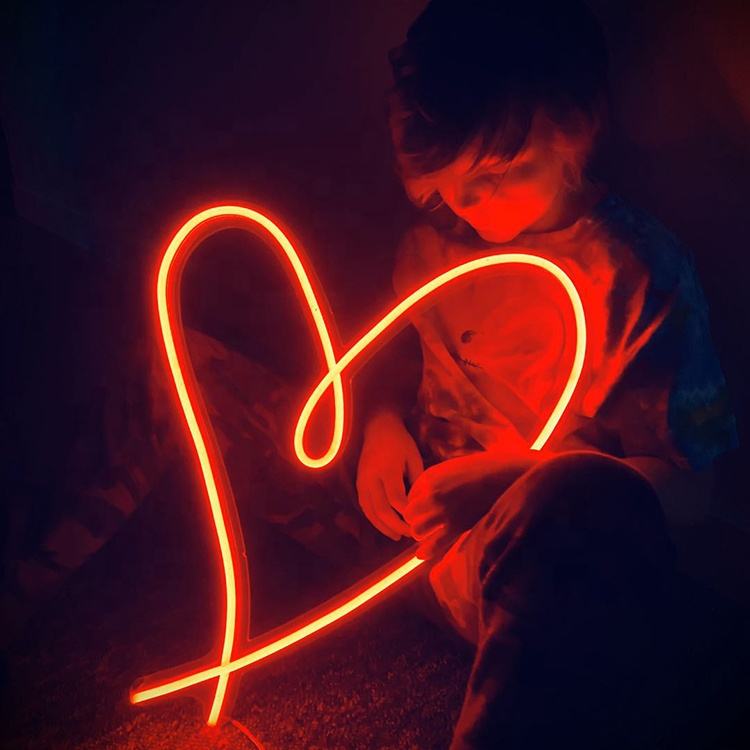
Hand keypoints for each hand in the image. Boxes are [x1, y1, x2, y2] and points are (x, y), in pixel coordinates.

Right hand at [356, 410, 423, 539]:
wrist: (378, 429)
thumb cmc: (400, 442)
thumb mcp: (413, 456)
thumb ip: (417, 479)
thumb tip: (424, 504)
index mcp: (387, 468)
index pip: (396, 498)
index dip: (407, 513)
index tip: (420, 522)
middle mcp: (371, 477)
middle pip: (381, 508)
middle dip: (396, 525)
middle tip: (412, 534)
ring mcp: (362, 482)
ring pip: (370, 511)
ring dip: (384, 527)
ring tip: (399, 536)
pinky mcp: (359, 485)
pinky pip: (365, 507)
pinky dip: (375, 520)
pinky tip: (387, 527)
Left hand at [404, 450, 537, 559]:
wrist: (513, 475)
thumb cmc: (492, 467)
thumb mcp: (460, 465)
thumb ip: (443, 476)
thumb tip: (436, 487)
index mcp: (432, 475)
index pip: (411, 495)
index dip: (416, 504)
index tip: (423, 509)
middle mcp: (433, 492)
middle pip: (410, 513)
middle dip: (415, 520)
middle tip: (424, 525)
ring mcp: (444, 509)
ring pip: (417, 530)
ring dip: (422, 534)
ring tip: (430, 536)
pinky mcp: (457, 526)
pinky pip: (434, 545)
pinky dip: (426, 551)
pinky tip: (423, 555)